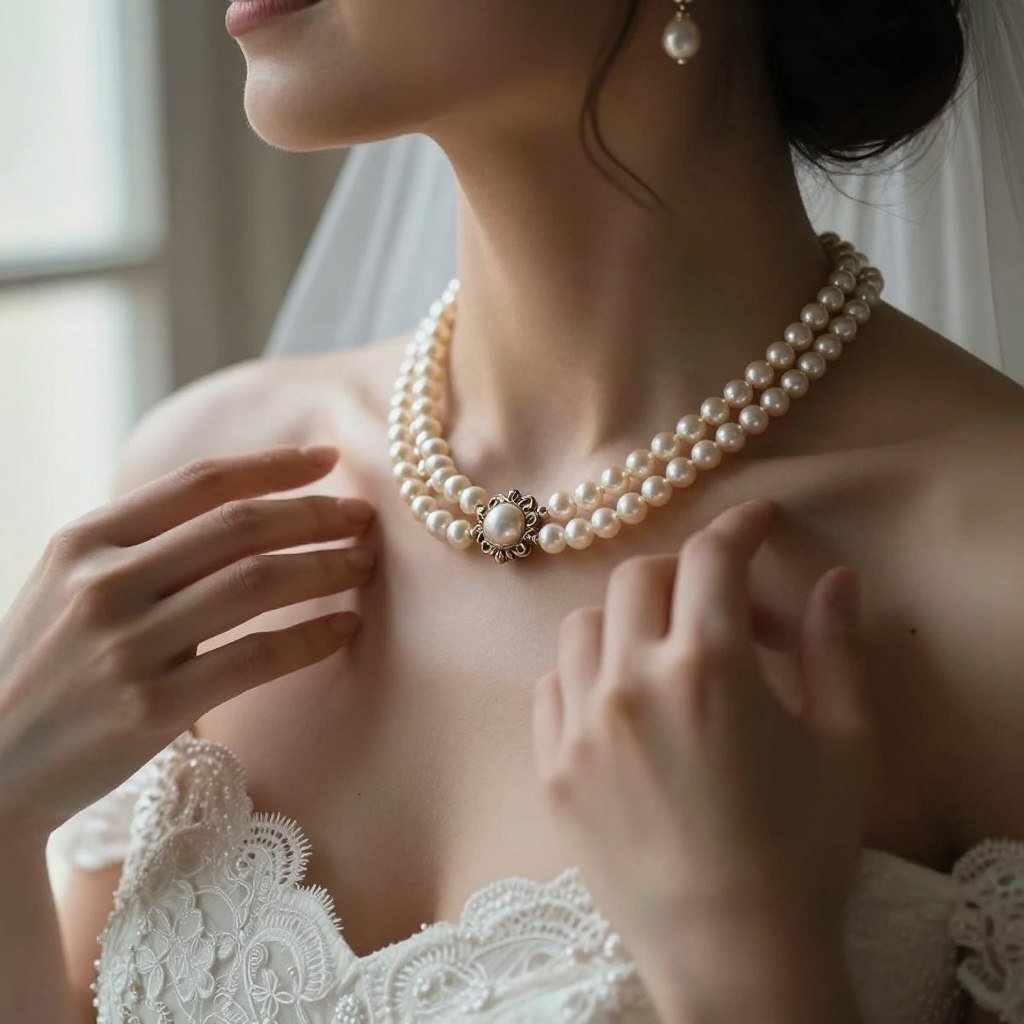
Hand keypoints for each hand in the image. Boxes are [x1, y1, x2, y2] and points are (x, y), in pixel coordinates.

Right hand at [0, 445, 376, 840]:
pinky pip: (257, 657)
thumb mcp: (67, 584)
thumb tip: (241, 504)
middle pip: (240, 526)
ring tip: (363, 563)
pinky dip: (312, 637)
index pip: (200, 481)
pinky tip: (345, 627)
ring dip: (325, 567)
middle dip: (315, 515)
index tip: (329, 461)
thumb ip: (139, 543)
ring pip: (257, 583)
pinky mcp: (153, 708)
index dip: (274, 465)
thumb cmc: (45, 666)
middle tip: (363, 518)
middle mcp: (104, 582)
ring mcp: (128, 646)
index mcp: (86, 540)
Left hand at [532, 499, 873, 1020]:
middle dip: (688, 574)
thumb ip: (836, 647)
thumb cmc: (802, 851)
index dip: (741, 524)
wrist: (733, 955)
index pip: (713, 556)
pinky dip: (588, 673)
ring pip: (586, 624)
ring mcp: (578, 726)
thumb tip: (834, 578)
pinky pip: (552, 685)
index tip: (760, 520)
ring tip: (670, 658)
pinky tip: (623, 704)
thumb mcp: (845, 744)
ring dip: (631, 620)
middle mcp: (629, 681)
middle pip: (641, 576)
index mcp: (707, 666)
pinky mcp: (550, 768)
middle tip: (727, 610)